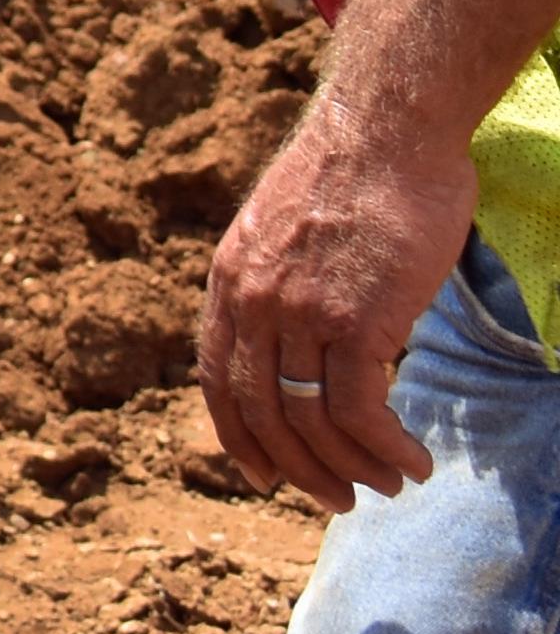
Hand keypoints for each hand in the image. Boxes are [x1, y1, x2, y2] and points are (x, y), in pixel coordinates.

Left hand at [204, 91, 471, 511]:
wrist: (384, 133)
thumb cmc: (351, 178)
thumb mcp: (283, 230)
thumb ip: (275, 283)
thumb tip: (292, 337)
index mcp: (228, 282)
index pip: (219, 381)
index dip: (240, 438)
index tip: (266, 476)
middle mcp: (252, 303)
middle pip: (264, 414)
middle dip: (300, 470)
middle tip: (339, 500)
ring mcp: (300, 314)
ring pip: (314, 422)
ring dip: (355, 468)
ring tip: (391, 483)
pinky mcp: (356, 322)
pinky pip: (361, 411)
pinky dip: (386, 447)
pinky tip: (413, 460)